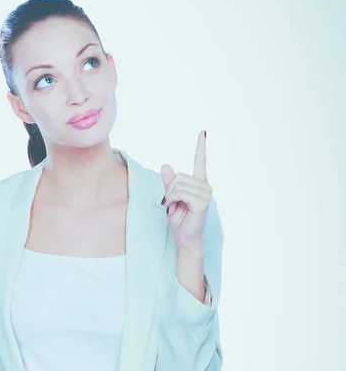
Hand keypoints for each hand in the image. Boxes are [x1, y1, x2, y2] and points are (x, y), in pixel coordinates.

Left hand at [160, 130, 211, 250]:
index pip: (201, 161)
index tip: (203, 132)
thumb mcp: (170, 198)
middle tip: (170, 204)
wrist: (184, 238)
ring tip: (173, 207)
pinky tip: (174, 208)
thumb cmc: (179, 219)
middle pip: (178, 176)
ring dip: (169, 197)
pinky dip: (172, 200)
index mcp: (199, 183)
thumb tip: (165, 165)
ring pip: (177, 185)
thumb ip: (169, 183)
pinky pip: (180, 193)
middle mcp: (205, 186)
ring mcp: (205, 193)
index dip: (201, 146)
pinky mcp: (202, 202)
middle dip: (169, 190)